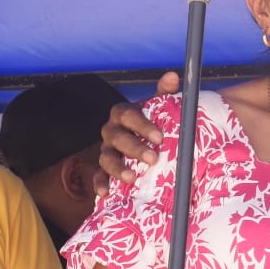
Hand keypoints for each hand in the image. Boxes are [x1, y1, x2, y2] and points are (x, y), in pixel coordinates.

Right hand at [95, 72, 178, 194]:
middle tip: (153, 158)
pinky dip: (99, 183)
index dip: (142, 125)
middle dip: (134, 148)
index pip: (128, 115)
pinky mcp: (103, 168)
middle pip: (117, 138)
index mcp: (123, 114)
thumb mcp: (159, 106)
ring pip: (106, 158)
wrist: (145, 140)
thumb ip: (165, 92)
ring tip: (132, 178)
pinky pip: (97, 175)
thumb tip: (173, 76)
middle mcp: (111, 131)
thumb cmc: (152, 122)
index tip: (160, 137)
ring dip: (117, 168)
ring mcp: (106, 150)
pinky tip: (106, 192)